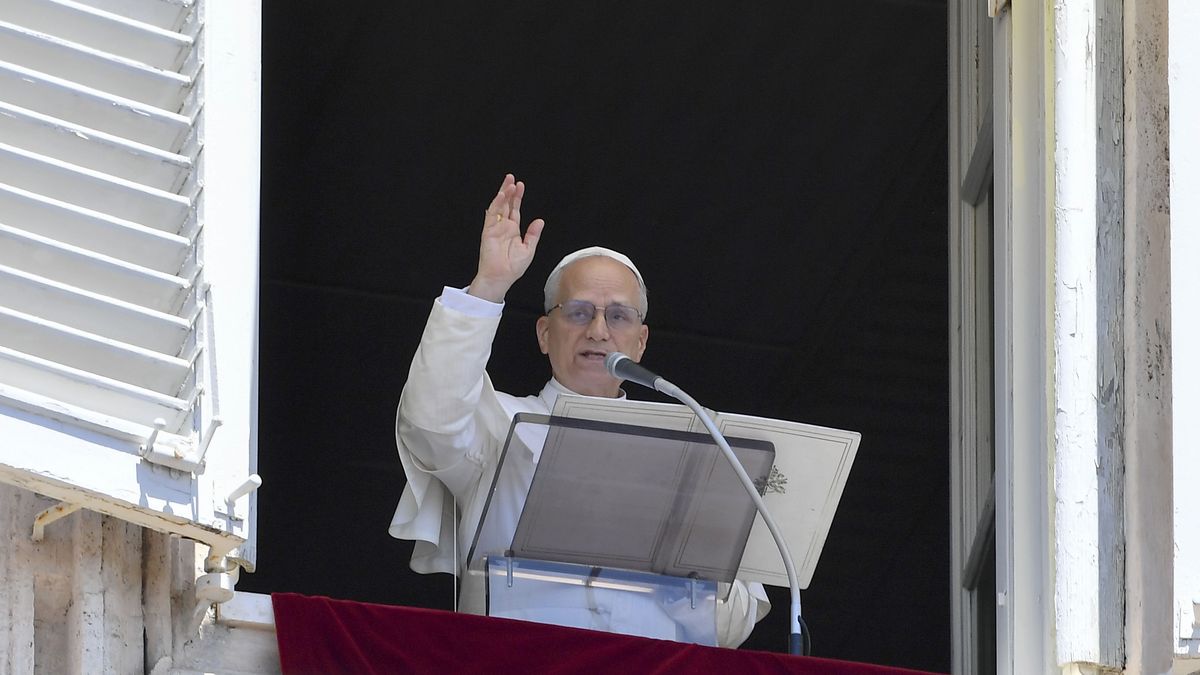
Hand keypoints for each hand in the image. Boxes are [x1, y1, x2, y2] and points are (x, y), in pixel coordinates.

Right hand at [468, 174, 545, 301]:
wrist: (501, 277)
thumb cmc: (513, 267)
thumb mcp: (528, 249)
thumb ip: (533, 234)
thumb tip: (540, 220)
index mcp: (513, 230)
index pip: (515, 209)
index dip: (517, 197)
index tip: (520, 185)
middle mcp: (503, 227)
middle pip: (506, 204)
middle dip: (509, 191)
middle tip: (512, 178)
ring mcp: (495, 227)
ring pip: (498, 206)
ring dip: (503, 194)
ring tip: (509, 183)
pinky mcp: (488, 231)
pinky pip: (491, 215)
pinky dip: (496, 204)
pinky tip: (501, 196)